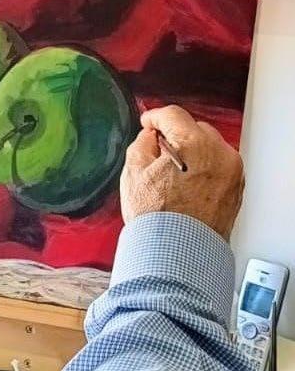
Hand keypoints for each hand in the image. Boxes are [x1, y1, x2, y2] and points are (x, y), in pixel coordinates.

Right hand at [120, 106, 244, 239]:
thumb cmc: (157, 220)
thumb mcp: (133, 174)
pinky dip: (204, 169)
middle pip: (194, 129)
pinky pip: (218, 166)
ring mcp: (232, 172)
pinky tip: (187, 185)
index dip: (155, 117)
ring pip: (209, 147)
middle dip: (176, 136)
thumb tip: (151, 137)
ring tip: (173, 173)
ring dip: (192, 152)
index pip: (173, 115)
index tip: (148, 123)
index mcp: (194, 145)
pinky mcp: (236, 188)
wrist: (177, 255)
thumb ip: (142, 144)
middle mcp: (220, 154)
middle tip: (158, 152)